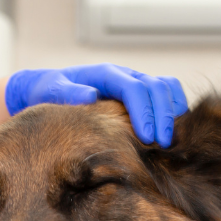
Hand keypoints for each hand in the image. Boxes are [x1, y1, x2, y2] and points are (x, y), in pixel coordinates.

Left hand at [5, 64, 187, 147]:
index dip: (145, 112)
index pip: (135, 88)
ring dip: (174, 112)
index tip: (148, 139)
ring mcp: (135, 84)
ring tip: (171, 141)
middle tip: (164, 146)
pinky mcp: (139, 96)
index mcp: (106, 74)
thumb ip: (67, 93)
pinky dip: (173, 112)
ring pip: (167, 88)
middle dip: (164, 116)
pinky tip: (170, 136)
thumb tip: (90, 95)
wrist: (47, 89)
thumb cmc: (48, 93)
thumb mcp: (50, 91)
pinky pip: (166, 96)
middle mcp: (125, 76)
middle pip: (157, 87)